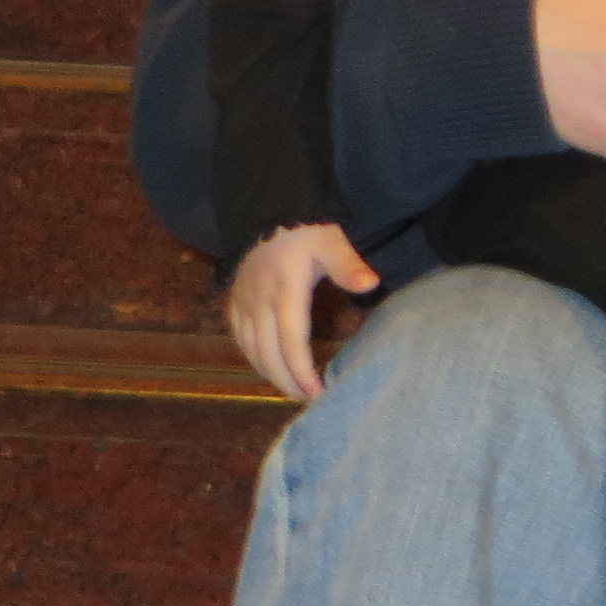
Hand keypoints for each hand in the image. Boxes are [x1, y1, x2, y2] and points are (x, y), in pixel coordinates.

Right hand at [227, 221, 376, 400]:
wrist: (266, 205)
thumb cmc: (304, 225)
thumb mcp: (331, 239)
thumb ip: (348, 265)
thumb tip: (372, 284)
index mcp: (285, 290)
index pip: (291, 342)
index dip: (301, 372)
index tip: (316, 394)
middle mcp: (259, 300)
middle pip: (268, 352)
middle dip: (286, 381)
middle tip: (307, 400)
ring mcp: (243, 300)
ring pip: (250, 348)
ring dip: (268, 372)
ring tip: (290, 390)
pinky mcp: (234, 297)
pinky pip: (238, 335)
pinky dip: (252, 355)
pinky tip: (266, 365)